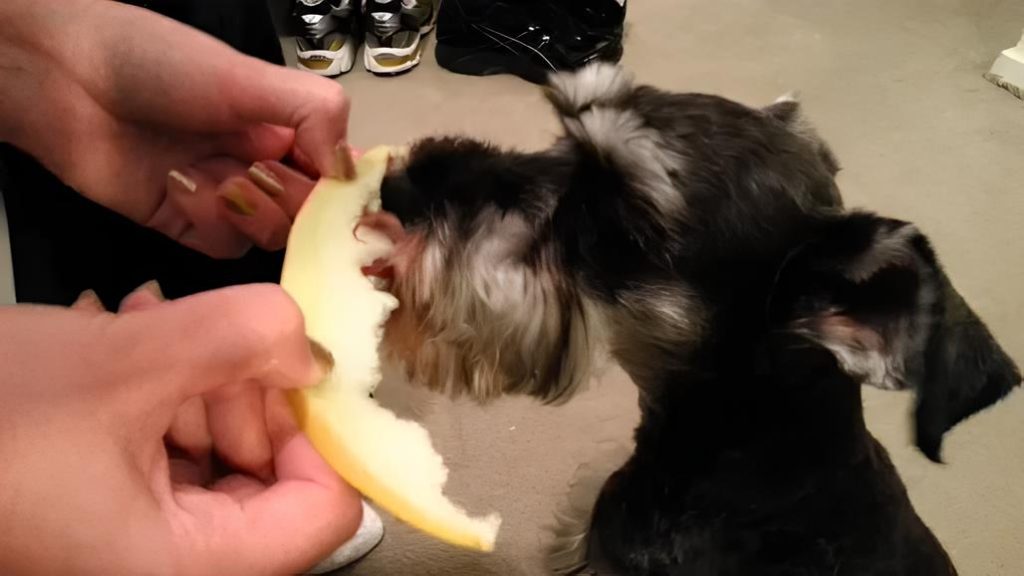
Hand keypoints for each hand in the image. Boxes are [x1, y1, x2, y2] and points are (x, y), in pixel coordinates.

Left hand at [0, 0, 351, 257]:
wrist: (66, 79)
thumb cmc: (161, 64)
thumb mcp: (251, 77)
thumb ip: (316, 113)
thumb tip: (351, 171)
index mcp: (286, 127)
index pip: (338, 174)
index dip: (344, 191)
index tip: (339, 196)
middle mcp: (262, 164)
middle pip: (310, 214)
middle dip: (290, 199)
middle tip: (257, 169)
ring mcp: (226, 198)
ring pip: (271, 236)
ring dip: (247, 209)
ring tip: (211, 171)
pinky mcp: (188, 225)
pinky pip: (224, 246)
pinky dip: (209, 221)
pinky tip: (180, 183)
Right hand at [0, 283, 361, 574]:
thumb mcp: (121, 362)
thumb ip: (238, 337)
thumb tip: (312, 345)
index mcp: (183, 566)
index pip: (324, 514)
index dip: (321, 432)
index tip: (288, 367)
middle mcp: (169, 564)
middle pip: (276, 478)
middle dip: (245, 394)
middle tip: (203, 343)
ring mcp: (138, 537)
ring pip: (222, 455)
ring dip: (200, 381)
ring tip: (150, 329)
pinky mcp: (111, 507)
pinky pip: (172, 451)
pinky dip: (166, 394)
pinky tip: (132, 343)